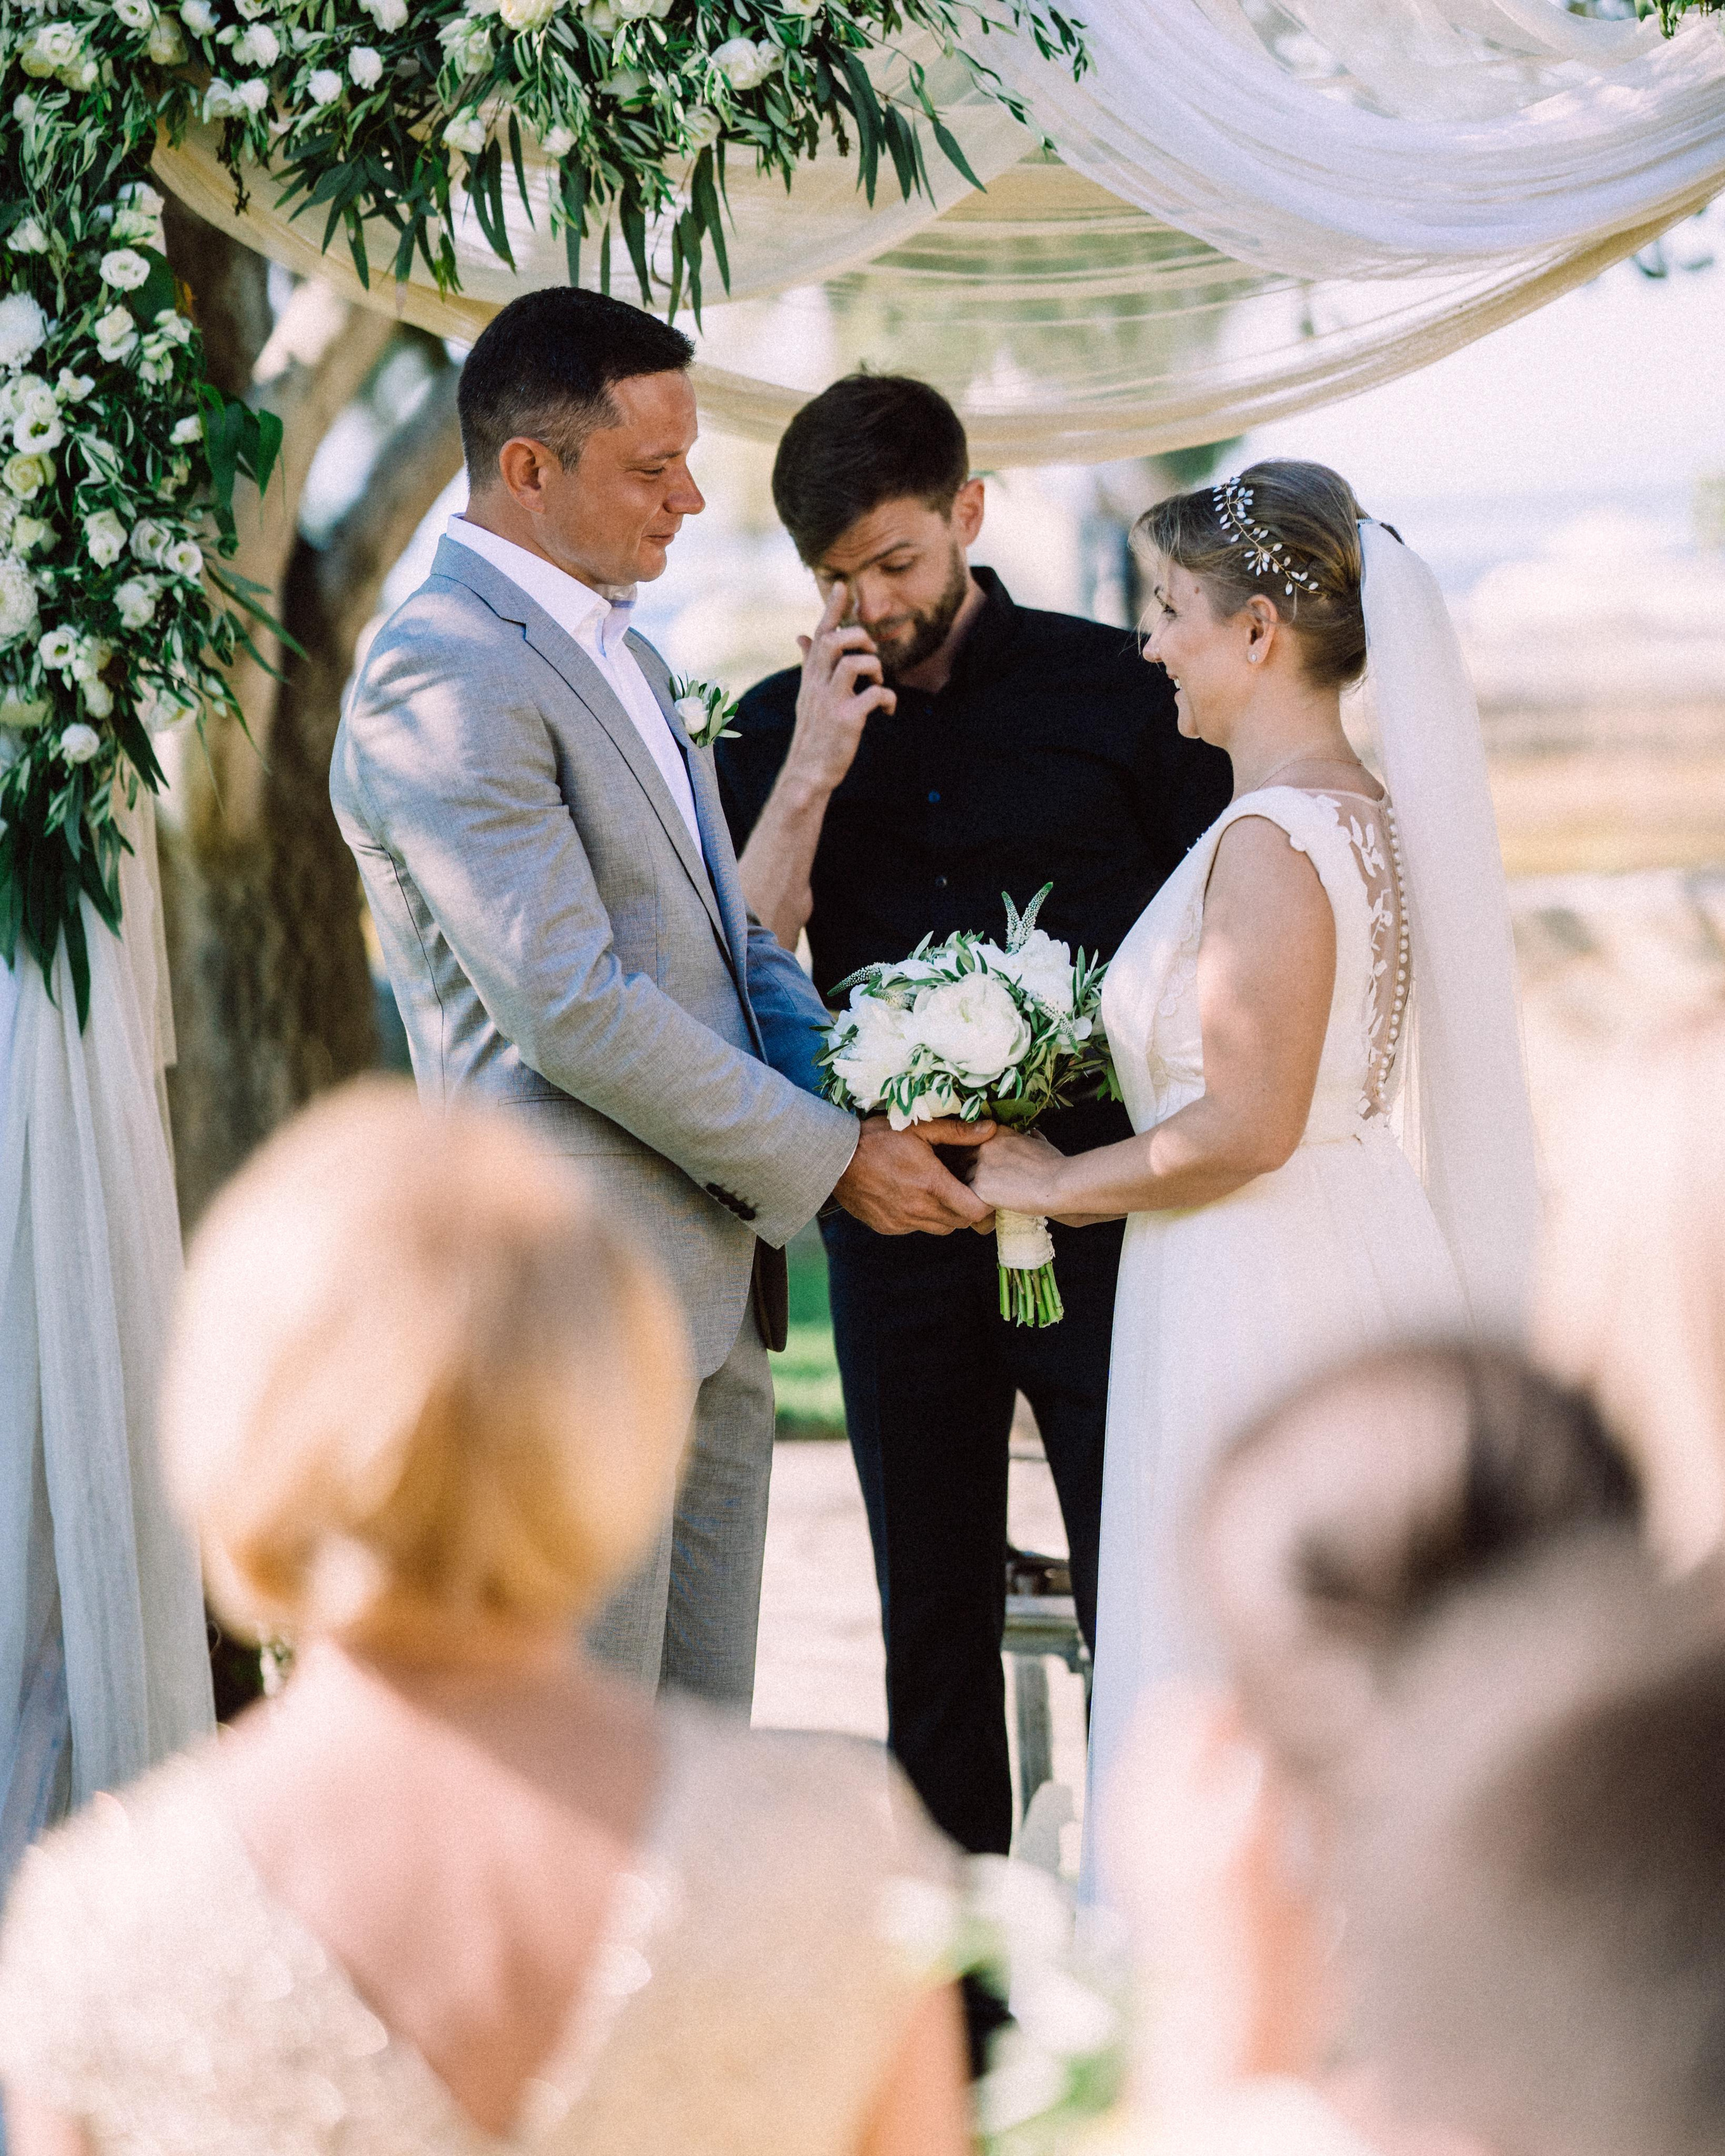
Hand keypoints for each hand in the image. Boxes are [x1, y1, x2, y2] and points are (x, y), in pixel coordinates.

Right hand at [786, 583, 895, 797]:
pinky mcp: (846, 719)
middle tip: (871, 652)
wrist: (808, 772)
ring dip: (874, 666)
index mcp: (811, 677)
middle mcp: (817, 685)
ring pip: (853, 663)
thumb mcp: (808, 694)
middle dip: (859, 638)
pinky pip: (874, 694)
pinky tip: (887, 710)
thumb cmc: (814, 732)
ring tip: (879, 681)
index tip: (844, 585)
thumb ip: (809, 663)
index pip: (820, 635)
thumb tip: (802, 635)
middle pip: (835, 642)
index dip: (833, 609)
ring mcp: (830, 702)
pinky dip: (887, 698)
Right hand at [832, 1116, 993, 1235]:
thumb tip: (990, 1129)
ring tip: (936, 1191)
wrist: (835, 1158)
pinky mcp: (887, 1227)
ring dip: (944, 1214)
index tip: (982, 1190)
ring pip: (939, 1228)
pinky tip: (911, 1196)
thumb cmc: (877, 1138)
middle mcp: (919, 1209)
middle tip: (961, 1187)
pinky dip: (920, 1217)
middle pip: (960, 1223)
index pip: (974, 1212)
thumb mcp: (919, 1128)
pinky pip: (915, 1228)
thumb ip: (957, 1132)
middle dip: (966, 1208)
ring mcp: (902, 1221)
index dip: (985, 1204)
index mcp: (932, 1185)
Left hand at [969, 1128, 1067, 1220]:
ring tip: (984, 1198)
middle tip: (979, 1184)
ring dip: (973, 1187)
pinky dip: (976, 1202)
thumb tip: (1033, 1133)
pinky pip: (969, 1196)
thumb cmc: (1055, 1165)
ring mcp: (980, 1164)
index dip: (977, 1156)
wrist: (1058, 1183)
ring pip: (965, 1177)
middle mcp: (985, 1144)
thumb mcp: (1042, 1144)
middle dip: (969, 1170)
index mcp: (997, 1132)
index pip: (973, 1141)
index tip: (986, 1167)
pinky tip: (988, 1208)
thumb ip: (1032, 1138)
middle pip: (964, 1158)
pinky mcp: (980, 1185)